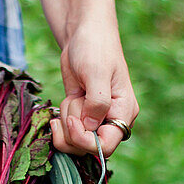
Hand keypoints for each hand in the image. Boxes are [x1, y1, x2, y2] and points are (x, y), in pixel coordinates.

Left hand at [50, 17, 138, 157]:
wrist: (83, 34)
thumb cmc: (95, 48)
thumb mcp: (96, 73)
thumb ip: (97, 103)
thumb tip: (89, 127)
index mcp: (124, 112)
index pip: (106, 146)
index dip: (85, 141)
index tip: (72, 121)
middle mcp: (111, 120)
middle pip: (87, 149)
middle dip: (71, 129)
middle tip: (72, 101)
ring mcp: (94, 120)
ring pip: (74, 143)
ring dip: (65, 122)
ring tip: (72, 97)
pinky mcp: (80, 116)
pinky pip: (66, 132)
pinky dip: (60, 121)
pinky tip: (65, 101)